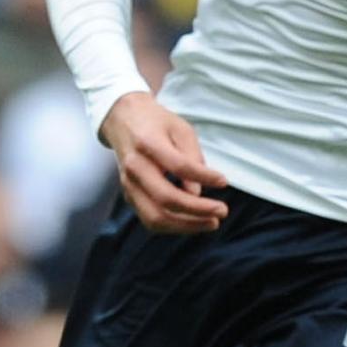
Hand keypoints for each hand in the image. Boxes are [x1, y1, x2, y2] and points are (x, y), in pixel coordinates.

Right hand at [101, 92, 228, 232]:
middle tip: (222, 211)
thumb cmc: (156, 124)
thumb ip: (191, 158)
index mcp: (147, 143)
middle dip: (198, 210)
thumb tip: (196, 192)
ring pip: (155, 217)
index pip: (179, 166)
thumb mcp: (180, 128)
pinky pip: (151, 219)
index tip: (224, 181)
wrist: (123, 120)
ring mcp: (129, 185)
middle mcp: (134, 167)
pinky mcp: (129, 196)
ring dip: (186, 225)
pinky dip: (174, 226)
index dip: (204, 177)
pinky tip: (194, 222)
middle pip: (166, 198)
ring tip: (211, 222)